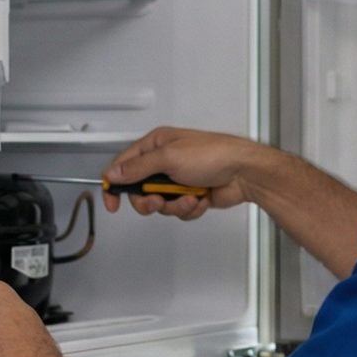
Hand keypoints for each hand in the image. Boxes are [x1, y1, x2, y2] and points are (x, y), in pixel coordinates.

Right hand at [103, 126, 266, 221]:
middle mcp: (165, 161)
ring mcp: (178, 179)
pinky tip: (200, 199)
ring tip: (188, 198)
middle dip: (149, 201)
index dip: (115, 184)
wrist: (244, 172)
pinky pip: (178, 210)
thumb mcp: (169, 158)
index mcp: (156, 145)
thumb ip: (137, 168)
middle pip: (140, 190)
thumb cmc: (214, 154)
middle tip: (158, 201)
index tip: (112, 203)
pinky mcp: (190, 194)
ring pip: (160, 204)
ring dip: (174, 205)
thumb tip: (114, 173)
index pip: (124, 165)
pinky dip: (189, 208)